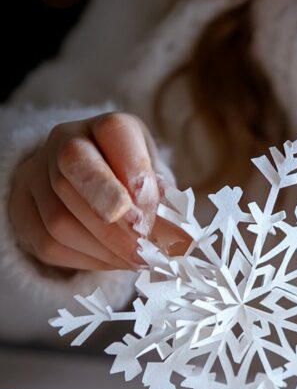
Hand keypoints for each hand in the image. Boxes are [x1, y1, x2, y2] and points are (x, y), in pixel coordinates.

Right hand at [8, 111, 186, 272]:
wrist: (90, 192)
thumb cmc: (135, 185)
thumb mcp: (158, 184)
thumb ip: (166, 205)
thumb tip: (179, 240)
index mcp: (107, 127)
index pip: (114, 133)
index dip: (134, 174)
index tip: (151, 214)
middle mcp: (66, 140)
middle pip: (73, 167)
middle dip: (110, 213)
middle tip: (141, 245)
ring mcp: (38, 174)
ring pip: (60, 217)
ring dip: (104, 247)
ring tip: (137, 260)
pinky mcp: (25, 210)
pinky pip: (50, 243)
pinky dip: (87, 259)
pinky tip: (113, 261)